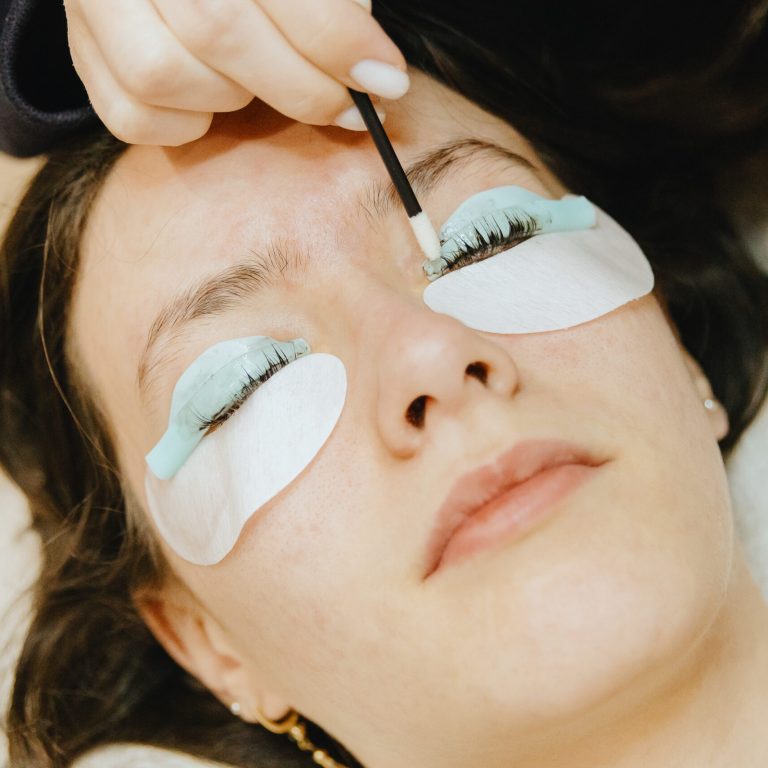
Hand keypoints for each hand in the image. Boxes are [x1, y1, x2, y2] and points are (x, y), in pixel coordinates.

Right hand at [64, 0, 407, 144]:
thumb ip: (329, 6)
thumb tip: (373, 74)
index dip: (337, 40)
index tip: (386, 82)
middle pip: (218, 29)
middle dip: (303, 87)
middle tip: (350, 109)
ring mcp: (93, 3)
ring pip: (165, 74)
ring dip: (234, 96)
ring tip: (260, 83)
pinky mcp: (81, 56)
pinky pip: (134, 116)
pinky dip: (186, 124)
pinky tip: (212, 100)